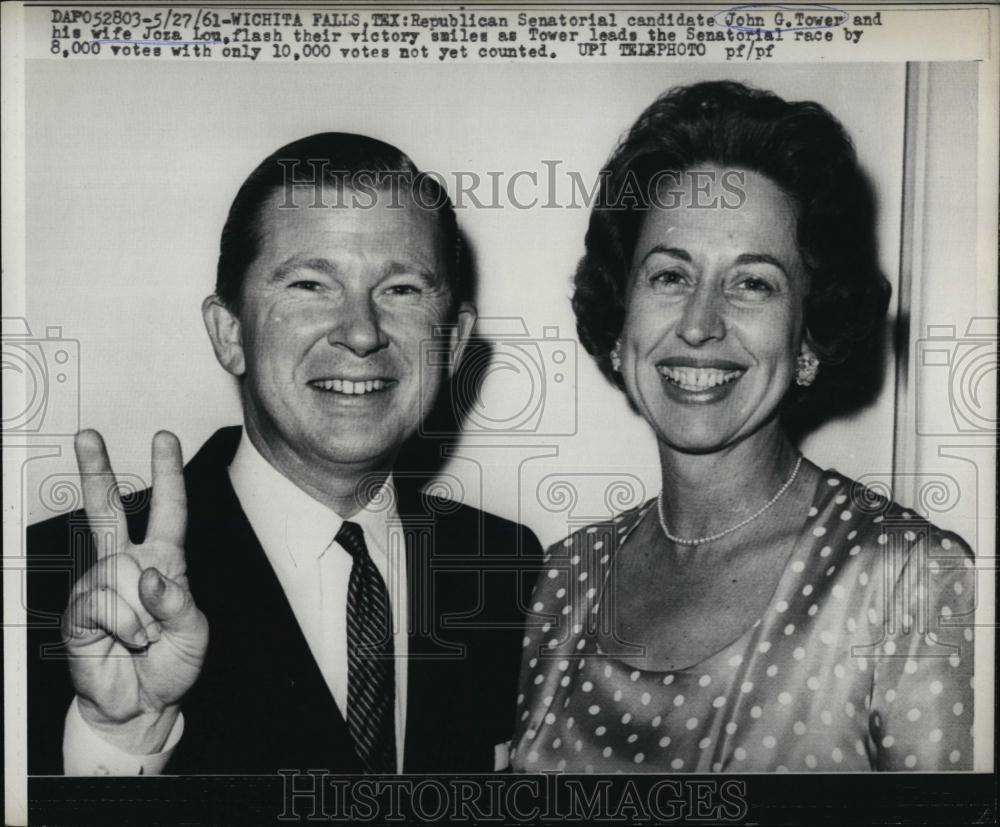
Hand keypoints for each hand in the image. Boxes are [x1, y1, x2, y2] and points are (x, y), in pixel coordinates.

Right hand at [62, 429, 207, 754]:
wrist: (141, 705)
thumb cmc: (171, 664)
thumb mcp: (193, 632)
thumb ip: (178, 602)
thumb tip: (148, 576)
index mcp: (163, 562)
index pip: (168, 511)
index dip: (167, 475)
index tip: (164, 439)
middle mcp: (128, 565)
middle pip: (108, 510)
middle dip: (97, 470)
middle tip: (88, 435)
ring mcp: (99, 585)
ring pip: (116, 572)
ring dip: (141, 612)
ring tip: (145, 636)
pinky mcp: (79, 611)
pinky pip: (103, 603)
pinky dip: (125, 627)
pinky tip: (126, 642)